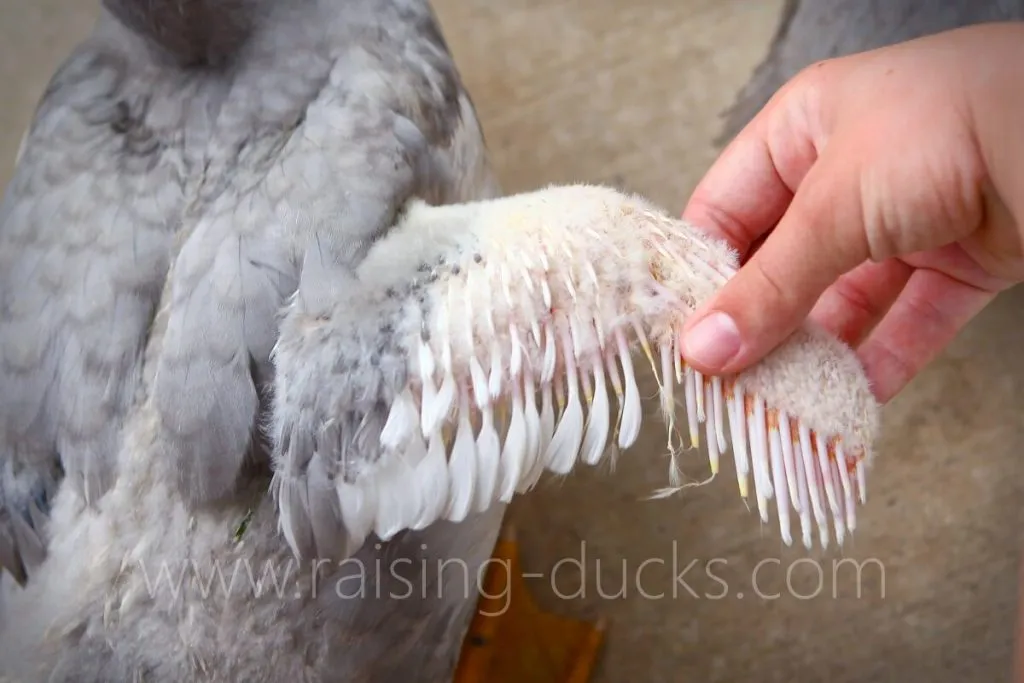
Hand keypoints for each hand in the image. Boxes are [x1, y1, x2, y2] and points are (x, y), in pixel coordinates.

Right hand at [679, 23, 1023, 401]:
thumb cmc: (946, 124)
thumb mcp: (832, 207)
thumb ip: (769, 287)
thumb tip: (705, 349)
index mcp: (802, 131)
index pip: (727, 209)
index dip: (701, 272)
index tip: (683, 333)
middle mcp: (849, 171)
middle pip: (784, 262)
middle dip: (759, 323)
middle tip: (728, 381)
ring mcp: (907, 216)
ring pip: (844, 298)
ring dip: (817, 352)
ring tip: (783, 403)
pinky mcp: (960, 257)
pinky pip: (910, 319)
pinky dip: (884, 360)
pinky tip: (854, 401)